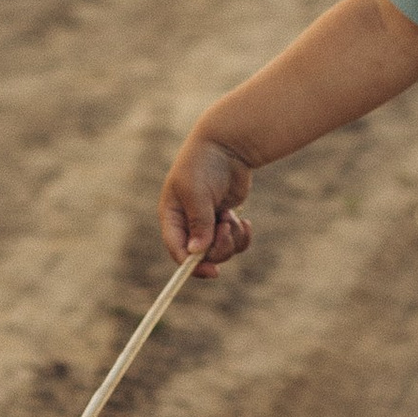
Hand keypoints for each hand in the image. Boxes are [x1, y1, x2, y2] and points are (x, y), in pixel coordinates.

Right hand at [161, 130, 251, 277]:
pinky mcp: (224, 219)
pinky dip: (241, 236)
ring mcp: (208, 222)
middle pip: (202, 254)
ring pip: (220, 250)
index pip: (177, 249)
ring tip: (232, 218)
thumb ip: (199, 223)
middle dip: (218, 247)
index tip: (213, 271)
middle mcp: (188, 223)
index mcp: (172, 216)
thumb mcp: (197, 193)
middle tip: (226, 227)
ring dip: (230, 239)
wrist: (227, 145)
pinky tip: (244, 221)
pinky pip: (234, 241)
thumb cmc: (204, 164)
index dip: (192, 265)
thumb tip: (197, 252)